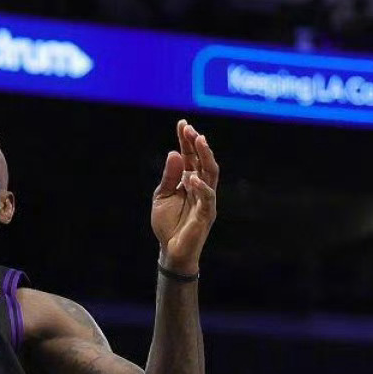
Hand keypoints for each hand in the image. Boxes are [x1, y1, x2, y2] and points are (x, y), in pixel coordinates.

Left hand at [150, 119, 218, 273]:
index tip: (182, 123)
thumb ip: (169, 177)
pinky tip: (192, 178)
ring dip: (205, 157)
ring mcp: (205, 199)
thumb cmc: (168, 223)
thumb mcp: (162, 196)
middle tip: (190, 129)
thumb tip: (174, 153)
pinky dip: (200, 187)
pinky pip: (207, 198)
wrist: (171, 250)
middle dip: (197, 144)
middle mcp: (200, 186)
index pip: (190, 156)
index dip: (187, 140)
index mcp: (189, 180)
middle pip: (203, 161)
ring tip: (199, 141)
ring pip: (211, 174)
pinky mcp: (207, 213)